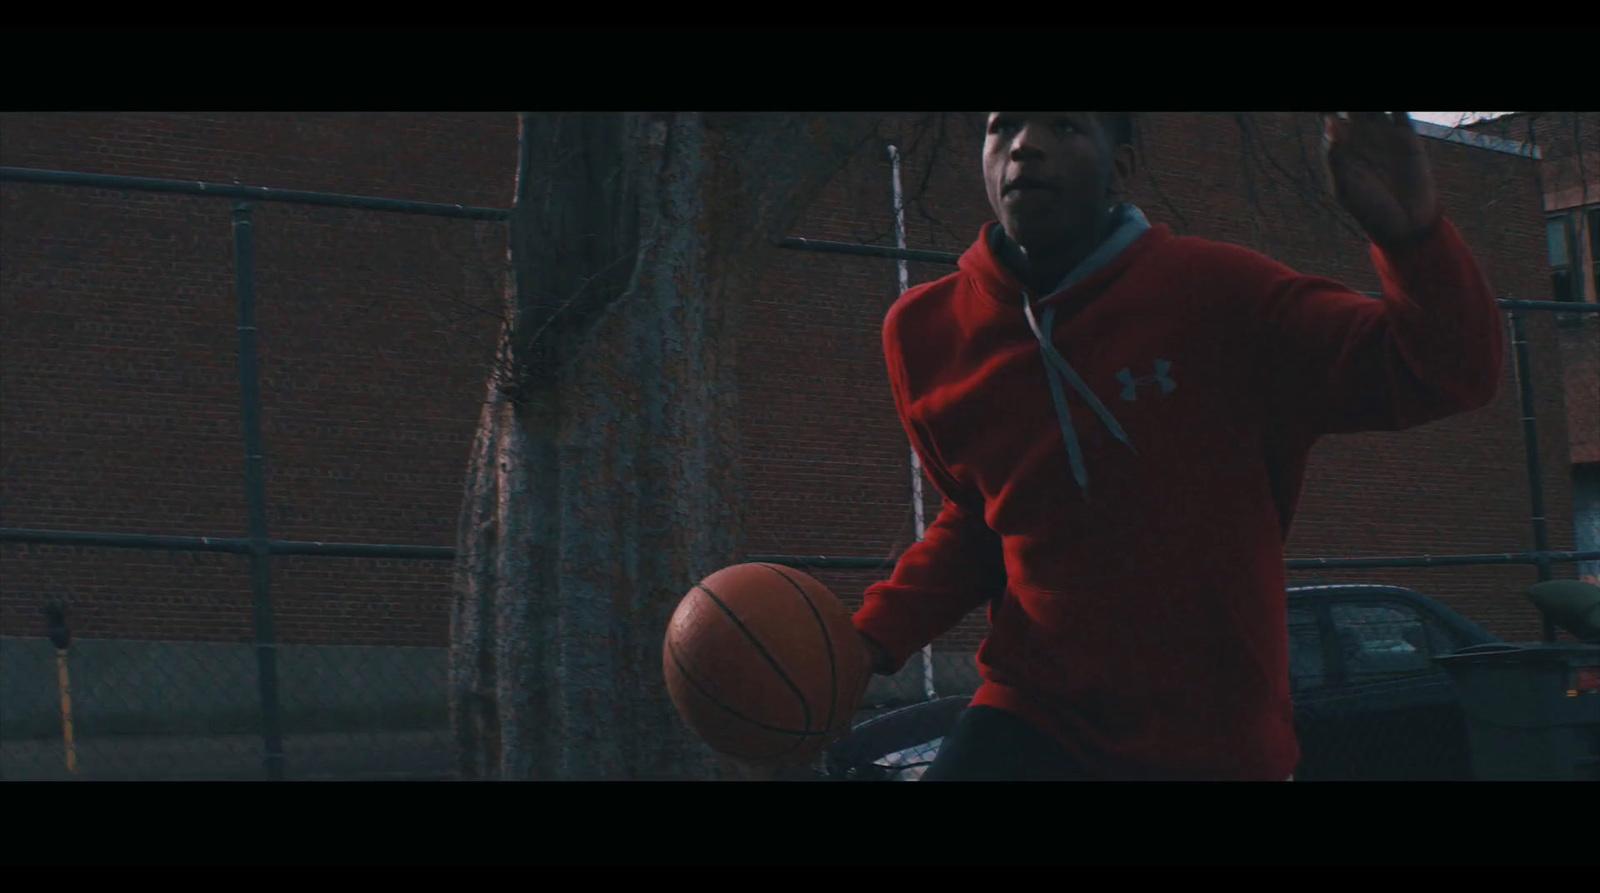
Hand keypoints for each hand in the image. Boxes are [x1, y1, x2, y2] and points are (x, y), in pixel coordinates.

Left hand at [1321, 112, 1439, 248]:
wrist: (1405, 223)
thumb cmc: (1369, 209)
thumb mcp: (1346, 187)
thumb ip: (1336, 157)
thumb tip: (1329, 123)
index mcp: (1342, 150)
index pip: (1331, 121)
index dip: (1329, 113)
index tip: (1327, 110)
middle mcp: (1362, 139)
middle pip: (1354, 110)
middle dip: (1349, 105)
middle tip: (1348, 104)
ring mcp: (1384, 136)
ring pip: (1375, 107)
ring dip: (1371, 103)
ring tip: (1368, 98)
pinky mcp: (1407, 137)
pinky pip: (1400, 113)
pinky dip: (1396, 105)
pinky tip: (1391, 103)